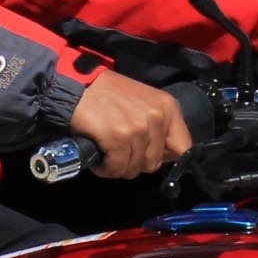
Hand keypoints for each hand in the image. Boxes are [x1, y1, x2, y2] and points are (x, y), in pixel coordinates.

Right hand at [69, 69, 191, 177]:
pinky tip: (99, 158)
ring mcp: (137, 128)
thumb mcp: (142, 101)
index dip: (165, 157)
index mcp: (167, 107)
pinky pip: (117, 168)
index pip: (184, 148)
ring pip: (134, 168)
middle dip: (135, 163)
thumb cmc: (106, 95)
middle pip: (154, 162)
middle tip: (119, 153)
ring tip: (107, 153)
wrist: (74, 88)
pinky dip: (105, 168)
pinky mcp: (118, 138)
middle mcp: (156, 117)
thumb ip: (157, 123)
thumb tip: (166, 154)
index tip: (147, 155)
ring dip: (118, 166)